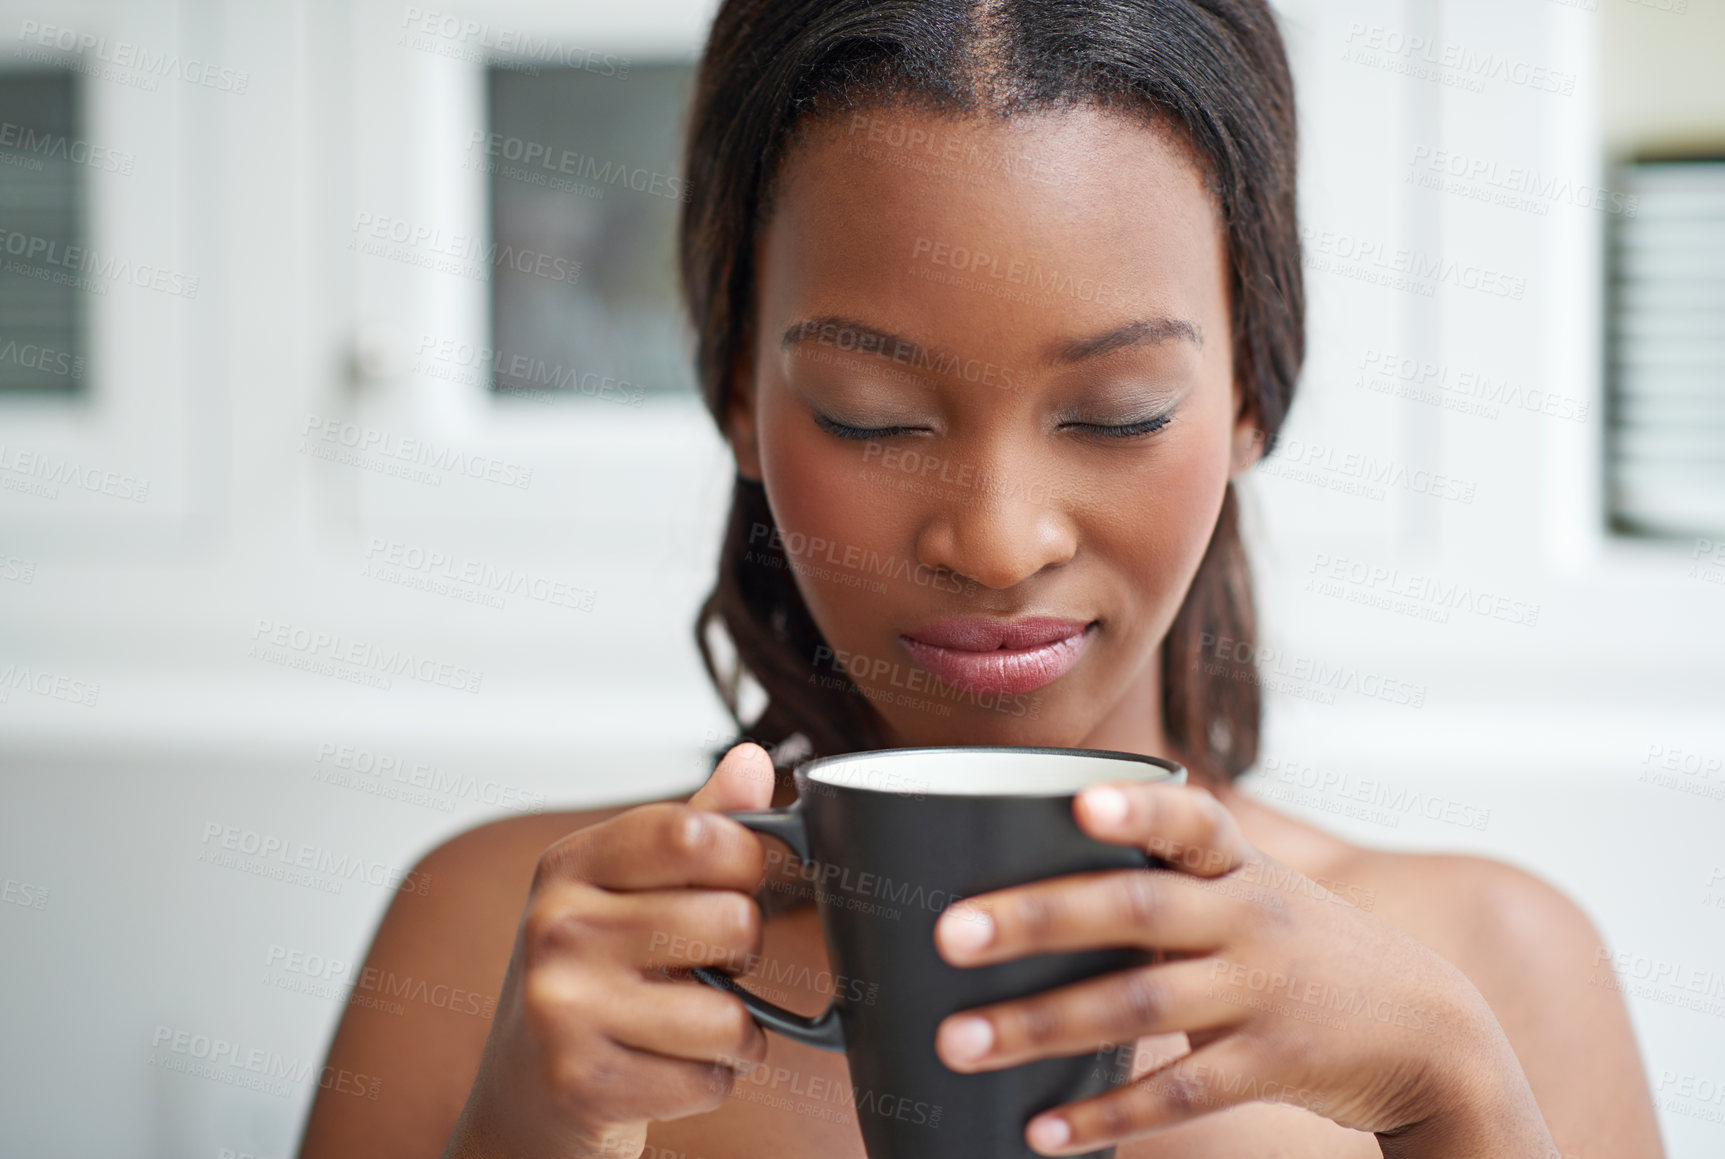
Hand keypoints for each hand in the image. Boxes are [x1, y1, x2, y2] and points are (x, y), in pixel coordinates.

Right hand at [442, 743, 779, 1158]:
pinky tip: (665, 1068)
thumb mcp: (626, 891)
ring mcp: (564, 1006)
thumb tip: (753, 761)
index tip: (734, 881)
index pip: (695, 832)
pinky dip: (709, 1082)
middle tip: (701, 964)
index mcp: (571, 864)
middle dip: (744, 953)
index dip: (744, 860)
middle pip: (733, 920)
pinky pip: (709, 1080)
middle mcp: (558, 927)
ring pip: (730, 1014)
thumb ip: (697, 826)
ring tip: (688, 1022)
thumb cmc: (588, 980)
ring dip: (734, 1031)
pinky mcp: (583, 1083)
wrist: (522, 1094)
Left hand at [928, 779, 1556, 1156]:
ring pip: (1140, 1004)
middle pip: (1135, 910)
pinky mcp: (1273, 1064)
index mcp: (1235, 863)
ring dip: (1041, 1026)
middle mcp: (1249, 916)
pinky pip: (1180, 1092)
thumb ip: (1158, 879)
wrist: (1430, 1028)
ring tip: (958, 1043)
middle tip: (950, 934)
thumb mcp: (1249, 891)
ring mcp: (1264, 991)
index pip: (1188, 820)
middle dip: (1038, 920)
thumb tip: (1020, 880)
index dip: (1135, 810)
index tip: (1077, 802)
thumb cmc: (1296, 946)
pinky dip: (1106, 1115)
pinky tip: (1040, 1130)